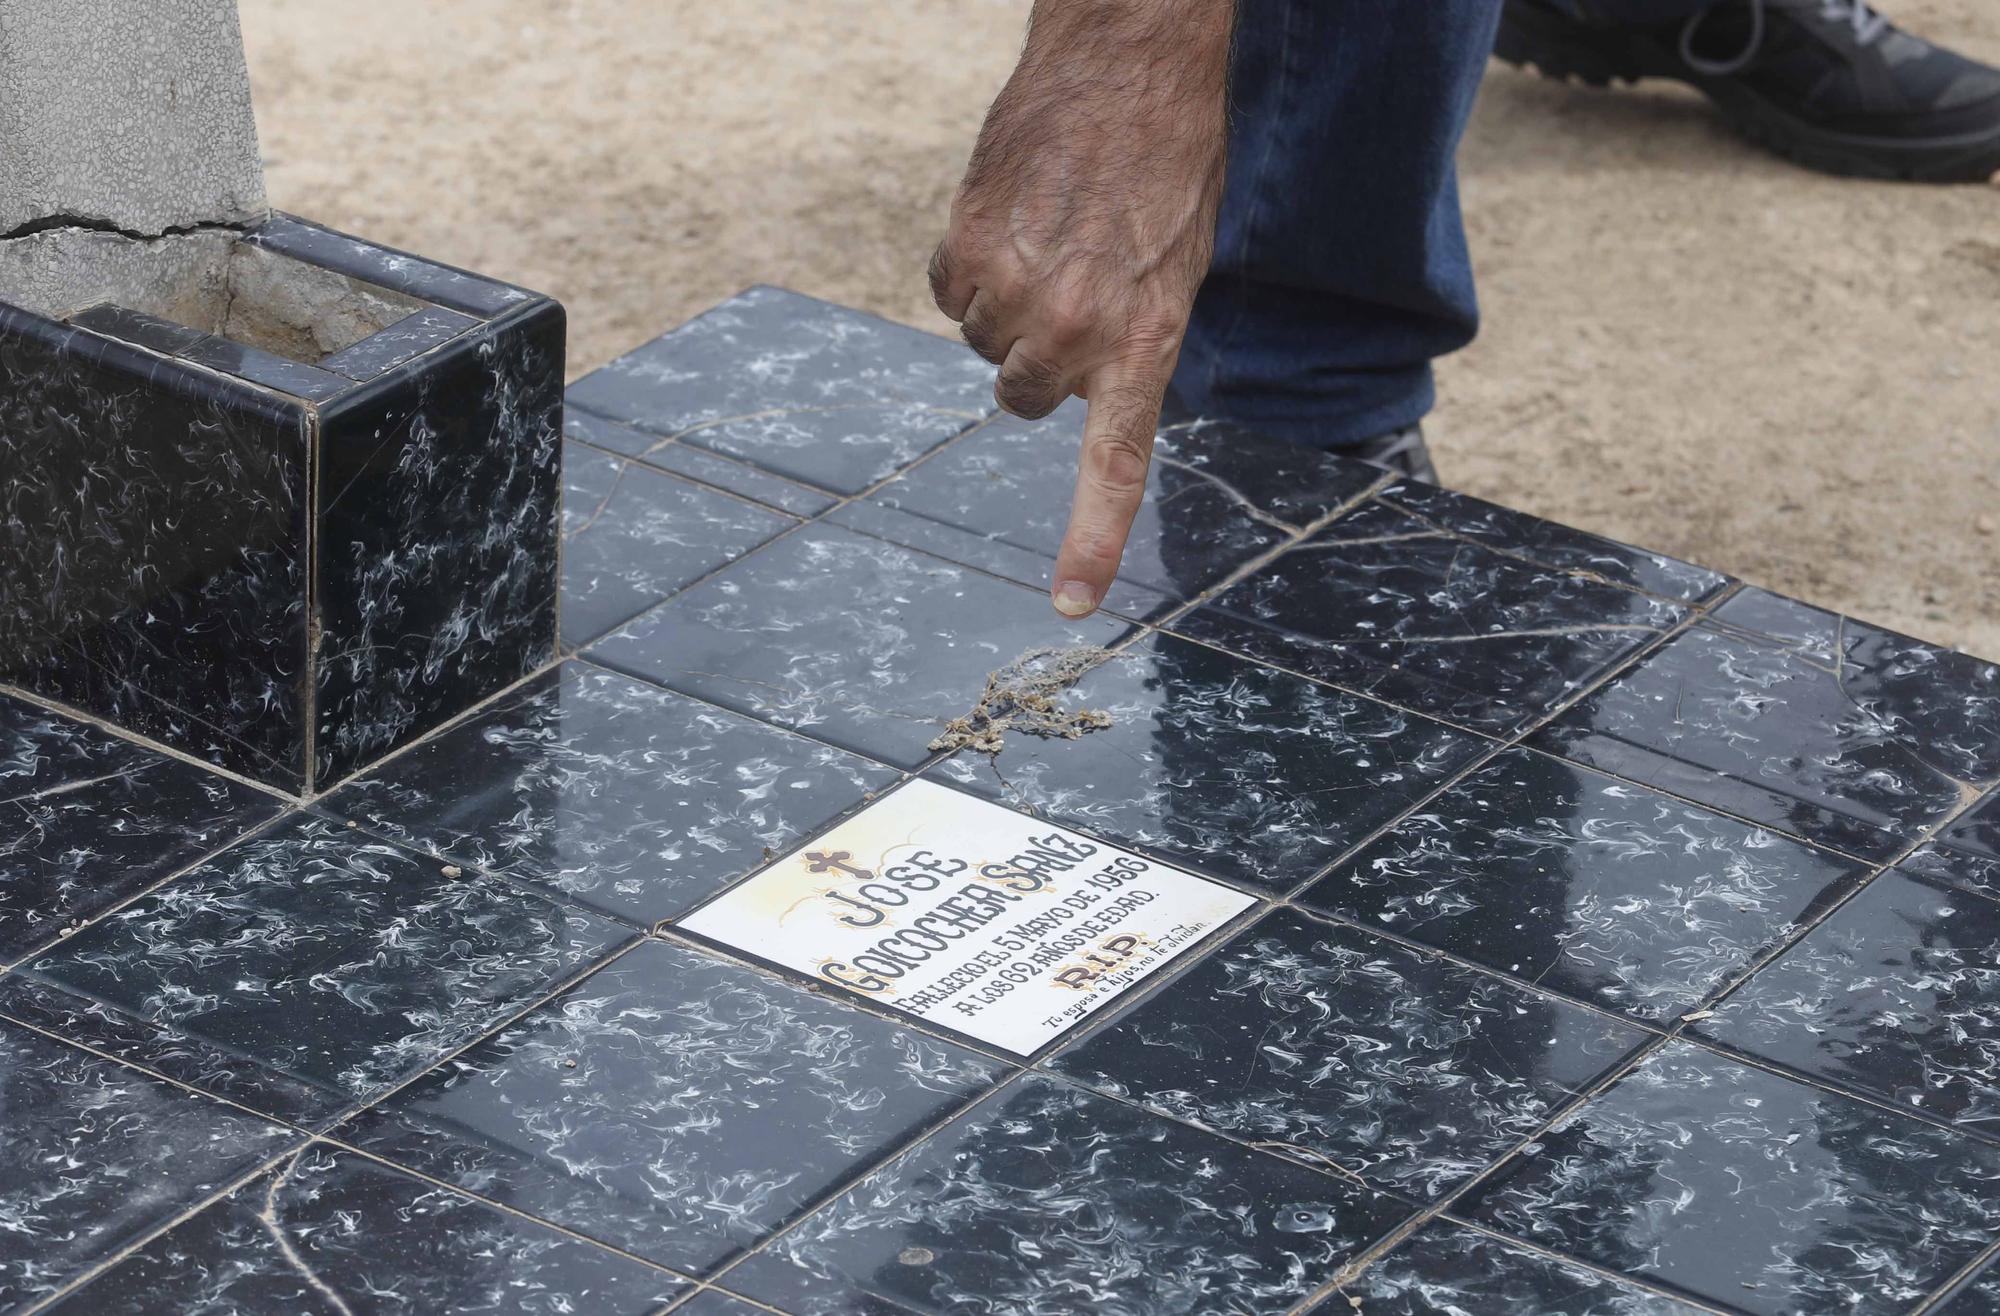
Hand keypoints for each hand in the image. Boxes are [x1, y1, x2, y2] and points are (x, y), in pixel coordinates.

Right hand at [930, 0, 1233, 617]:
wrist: (1132, 61)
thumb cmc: (1172, 162)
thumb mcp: (1179, 267)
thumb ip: (1131, 340)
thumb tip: (1073, 382)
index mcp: (1142, 342)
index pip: (1114, 465)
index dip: (1091, 539)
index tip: (1069, 606)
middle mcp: (1072, 330)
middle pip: (1023, 395)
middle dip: (1038, 356)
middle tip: (1071, 288)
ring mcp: (1012, 290)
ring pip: (983, 338)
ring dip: (1006, 302)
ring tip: (1050, 233)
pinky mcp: (966, 243)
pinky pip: (950, 286)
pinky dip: (972, 259)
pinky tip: (1013, 213)